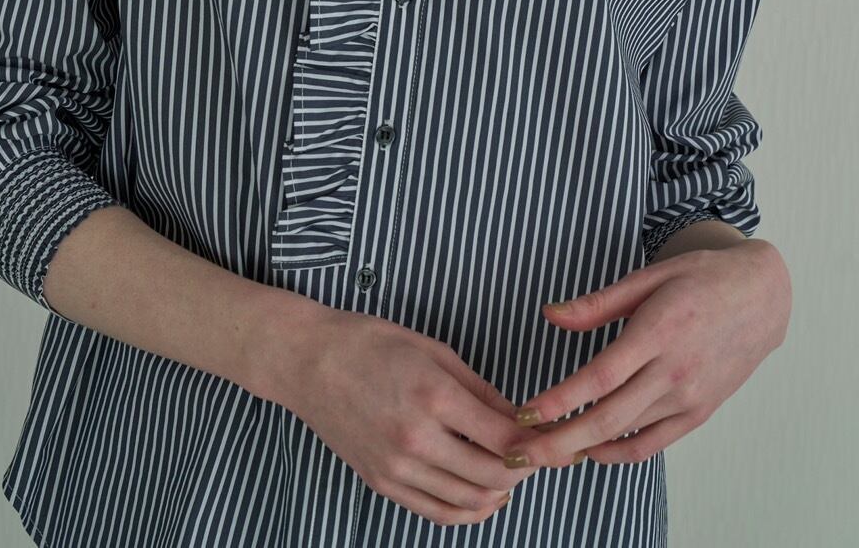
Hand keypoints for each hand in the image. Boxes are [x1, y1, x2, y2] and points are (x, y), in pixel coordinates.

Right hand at [282, 305, 543, 526]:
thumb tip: (518, 418)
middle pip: (493, 476)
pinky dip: (469, 512)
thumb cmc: (371, 344)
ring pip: (469, 501)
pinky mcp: (382, 484)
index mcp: (435, 397)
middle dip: (525, 470)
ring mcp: (397, 468)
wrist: (309, 363)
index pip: (505, 439)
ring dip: (501, 493)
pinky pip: (437, 513)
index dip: (537, 442)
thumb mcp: (434, 351)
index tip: (549, 435)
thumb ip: (479, 390)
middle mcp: (417, 439)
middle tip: (537, 455)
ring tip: (512, 474)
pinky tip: (484, 497)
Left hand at [506, 240, 790, 468]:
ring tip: (545, 449)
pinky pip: (654, 443)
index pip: (600, 376)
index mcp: (659, 331)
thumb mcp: (648, 277)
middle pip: (609, 417)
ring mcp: (690, 396)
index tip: (525, 412)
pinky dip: (619, 453)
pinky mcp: (699, 412)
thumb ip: (597, 303)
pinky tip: (590, 449)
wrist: (760, 297)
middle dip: (559, 440)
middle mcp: (675, 370)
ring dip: (582, 446)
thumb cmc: (700, 279)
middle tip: (521, 452)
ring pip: (628, 434)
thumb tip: (550, 315)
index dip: (559, 399)